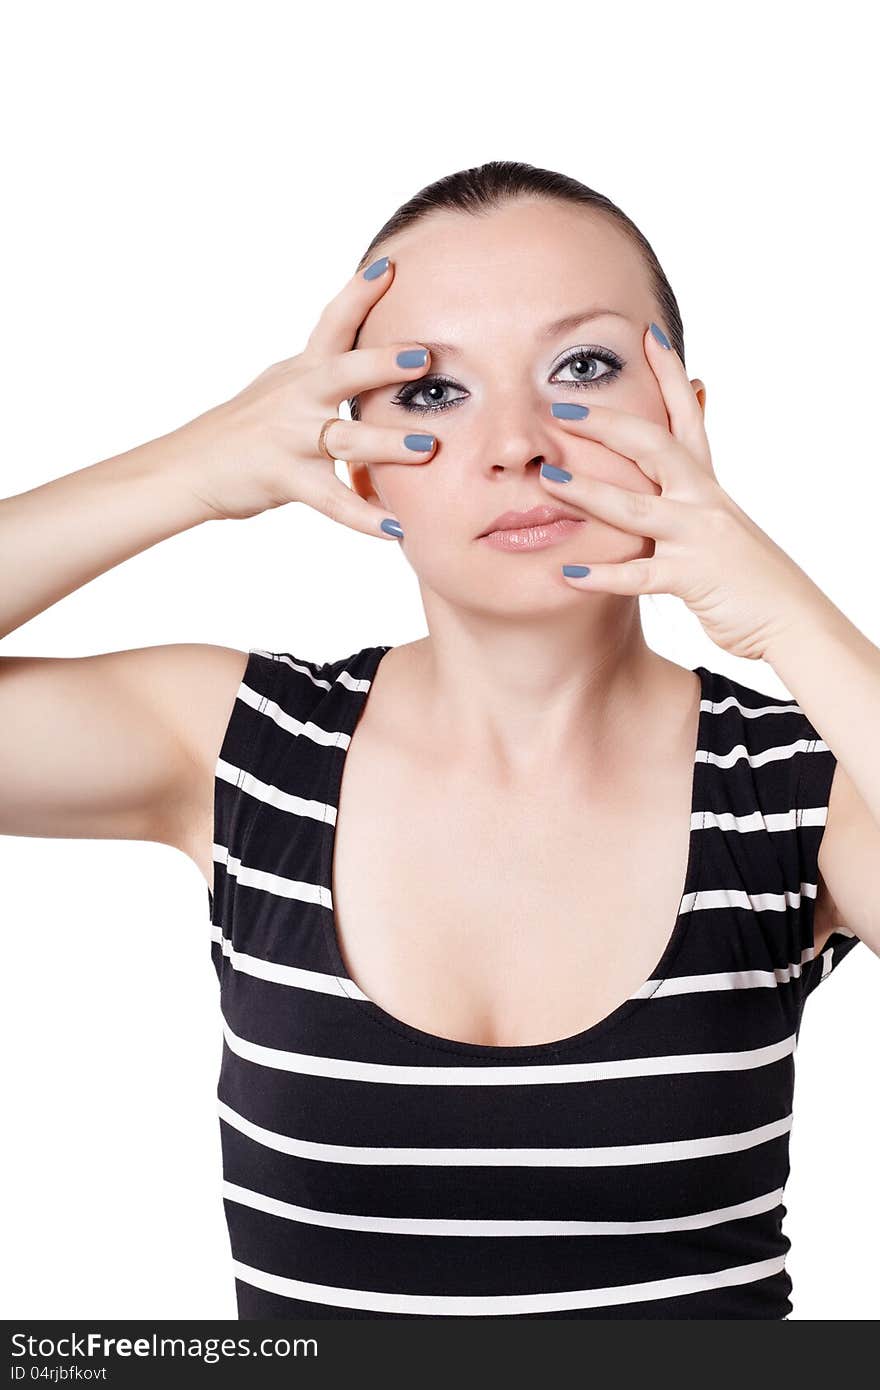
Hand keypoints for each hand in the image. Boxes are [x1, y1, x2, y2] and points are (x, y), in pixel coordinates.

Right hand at [166, 256, 437, 532]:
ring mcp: (290, 438)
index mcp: (300, 371)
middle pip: (342, 372)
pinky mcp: (285, 479)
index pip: (332, 322)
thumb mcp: (280, 387)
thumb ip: (322, 373)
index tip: (390, 264)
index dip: (359, 292)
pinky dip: (364, 518)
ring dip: (388, 444)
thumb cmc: (244, 429)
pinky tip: (395, 530)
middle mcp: (296, 397)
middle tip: (425, 357)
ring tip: (428, 448)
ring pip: (344, 438)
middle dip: (382, 362)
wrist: (189, 467)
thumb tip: (366, 355)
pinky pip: (332, 502)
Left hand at [538, 323, 823, 661]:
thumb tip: (691, 454)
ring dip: (587, 493)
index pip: (688, 416)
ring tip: (546, 480)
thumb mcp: (723, 520)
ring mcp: (698, 537)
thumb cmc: (748, 573)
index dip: (670, 374)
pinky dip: (602, 576)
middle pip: (652, 447)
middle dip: (605, 424)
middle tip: (560, 407)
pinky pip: (640, 575)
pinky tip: (568, 574)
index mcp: (707, 484)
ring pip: (634, 508)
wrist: (791, 617)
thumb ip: (697, 488)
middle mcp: (704, 500)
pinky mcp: (693, 578)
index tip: (648, 334)